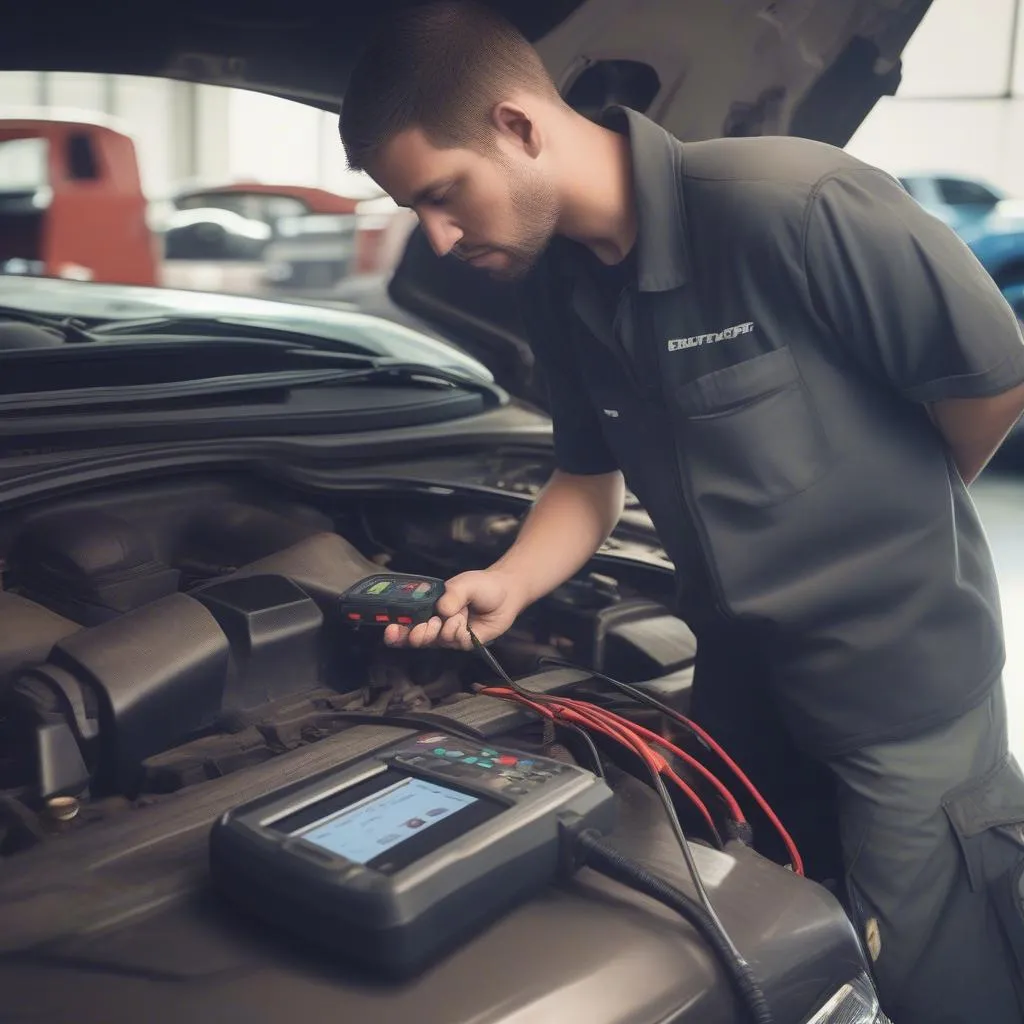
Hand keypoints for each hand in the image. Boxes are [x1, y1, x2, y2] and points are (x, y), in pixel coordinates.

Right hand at [383, 569, 523, 650]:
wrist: (505, 593)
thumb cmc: (480, 586)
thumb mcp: (463, 584)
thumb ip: (452, 595)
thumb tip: (442, 611)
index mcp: (428, 609)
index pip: (405, 624)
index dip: (396, 630)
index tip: (392, 629)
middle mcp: (436, 625)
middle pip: (416, 639)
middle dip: (418, 635)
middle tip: (428, 626)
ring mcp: (450, 635)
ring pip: (436, 642)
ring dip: (443, 630)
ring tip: (455, 616)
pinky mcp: (466, 643)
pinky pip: (456, 643)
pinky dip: (459, 632)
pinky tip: (464, 621)